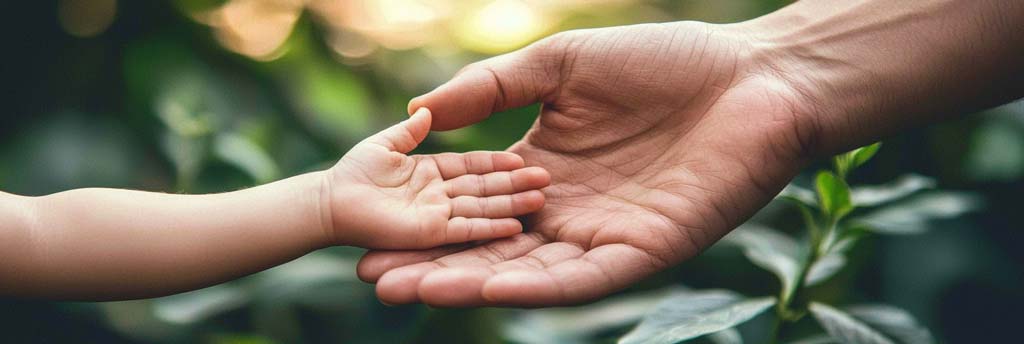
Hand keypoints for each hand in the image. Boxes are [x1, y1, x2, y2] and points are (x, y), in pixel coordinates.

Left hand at [324, 108, 550, 248]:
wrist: (324, 206)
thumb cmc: (349, 174)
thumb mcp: (384, 145)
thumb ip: (410, 131)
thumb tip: (426, 111)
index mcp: (434, 172)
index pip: (475, 165)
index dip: (500, 163)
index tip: (527, 158)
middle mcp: (441, 196)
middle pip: (484, 189)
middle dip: (515, 186)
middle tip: (547, 180)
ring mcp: (436, 216)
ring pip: (480, 209)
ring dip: (510, 206)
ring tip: (541, 198)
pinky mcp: (427, 235)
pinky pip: (462, 233)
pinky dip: (488, 230)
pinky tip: (514, 226)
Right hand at [356, 22, 817, 305]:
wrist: (755, 78)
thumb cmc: (667, 62)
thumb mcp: (562, 63)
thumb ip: (492, 88)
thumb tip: (419, 110)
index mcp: (546, 167)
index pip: (474, 203)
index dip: (426, 217)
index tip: (367, 228)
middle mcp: (568, 211)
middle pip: (489, 247)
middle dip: (432, 263)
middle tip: (371, 274)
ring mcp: (603, 235)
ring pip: (525, 271)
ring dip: (469, 283)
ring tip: (409, 289)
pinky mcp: (642, 253)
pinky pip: (579, 279)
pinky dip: (531, 288)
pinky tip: (485, 289)